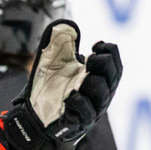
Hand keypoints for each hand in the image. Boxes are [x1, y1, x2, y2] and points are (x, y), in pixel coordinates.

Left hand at [2, 19, 121, 149]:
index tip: (96, 43)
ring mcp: (91, 111)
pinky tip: (70, 95)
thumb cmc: (50, 89)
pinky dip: (79, 101)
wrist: (34, 116)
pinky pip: (86, 112)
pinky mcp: (79, 123)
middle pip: (112, 78)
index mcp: (100, 81)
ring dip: (90, 81)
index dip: (111, 52)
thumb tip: (67, 26)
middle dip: (102, 63)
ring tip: (78, 77)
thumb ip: (61, 45)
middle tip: (87, 59)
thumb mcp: (54, 64)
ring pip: (101, 93)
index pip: (116, 66)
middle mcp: (100, 96)